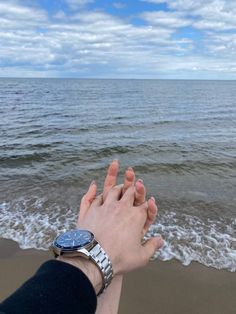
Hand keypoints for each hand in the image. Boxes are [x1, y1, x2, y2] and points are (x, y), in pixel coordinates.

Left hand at [78, 160, 162, 274]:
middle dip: (134, 187)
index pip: (146, 205)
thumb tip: (161, 240)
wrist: (94, 257)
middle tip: (136, 181)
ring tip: (119, 184)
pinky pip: (94, 197)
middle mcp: (122, 207)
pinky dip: (95, 191)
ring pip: (113, 191)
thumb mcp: (141, 257)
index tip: (150, 201)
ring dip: (117, 186)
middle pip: (130, 192)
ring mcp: (106, 206)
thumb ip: (152, 246)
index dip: (149, 204)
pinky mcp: (92, 209)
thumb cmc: (119, 259)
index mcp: (137, 217)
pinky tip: (95, 186)